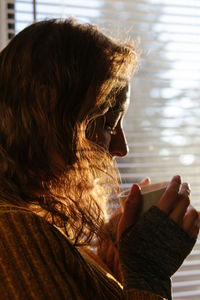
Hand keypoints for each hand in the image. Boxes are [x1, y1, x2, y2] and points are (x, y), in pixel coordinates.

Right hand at [117, 175, 198, 297]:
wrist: (144, 276)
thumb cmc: (131, 250)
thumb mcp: (125, 227)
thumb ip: (131, 205)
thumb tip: (136, 185)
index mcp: (155, 218)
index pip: (170, 194)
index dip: (174, 183)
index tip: (176, 177)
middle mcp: (170, 224)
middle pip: (183, 201)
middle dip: (185, 189)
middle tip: (184, 185)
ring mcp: (180, 235)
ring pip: (192, 212)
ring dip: (191, 202)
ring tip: (187, 198)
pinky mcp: (186, 245)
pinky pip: (196, 227)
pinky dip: (196, 217)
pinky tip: (194, 213)